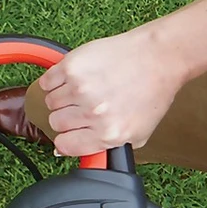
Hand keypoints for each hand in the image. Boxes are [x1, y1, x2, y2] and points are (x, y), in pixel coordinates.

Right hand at [38, 24, 182, 156]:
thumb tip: (65, 151)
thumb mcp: (138, 132)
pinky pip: (47, 82)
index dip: (68, 137)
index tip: (73, 130)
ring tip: (85, 88)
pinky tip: (75, 78)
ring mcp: (80, 88)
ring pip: (50, 102)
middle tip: (86, 103)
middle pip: (56, 122)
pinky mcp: (71, 67)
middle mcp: (93, 112)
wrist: (159, 56)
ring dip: (63, 96)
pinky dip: (56, 80)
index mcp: (108, 133)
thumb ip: (104, 147)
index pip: (65, 145)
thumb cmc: (151, 91)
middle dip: (68, 114)